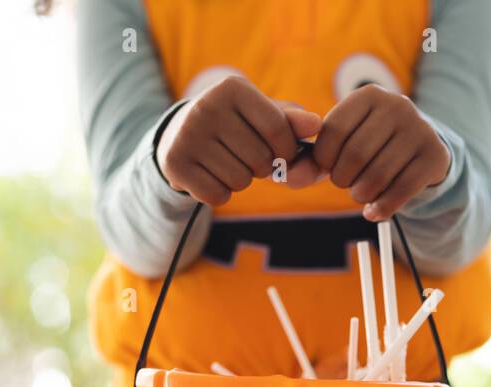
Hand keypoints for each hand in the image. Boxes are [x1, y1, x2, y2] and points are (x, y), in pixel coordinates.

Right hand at [156, 74, 321, 206]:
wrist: (181, 134)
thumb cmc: (237, 126)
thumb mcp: (265, 117)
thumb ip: (293, 123)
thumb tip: (316, 125)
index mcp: (233, 87)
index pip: (278, 130)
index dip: (287, 151)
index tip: (280, 152)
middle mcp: (207, 105)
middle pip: (260, 159)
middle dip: (261, 167)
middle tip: (243, 154)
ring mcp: (187, 134)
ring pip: (239, 181)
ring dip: (241, 181)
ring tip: (226, 162)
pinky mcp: (174, 163)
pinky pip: (217, 196)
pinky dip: (220, 194)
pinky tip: (210, 175)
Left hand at [310, 84, 450, 220]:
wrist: (420, 148)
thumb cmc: (373, 145)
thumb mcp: (346, 140)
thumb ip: (317, 156)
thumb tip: (292, 176)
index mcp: (368, 95)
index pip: (333, 131)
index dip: (324, 160)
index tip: (329, 168)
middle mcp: (396, 105)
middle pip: (356, 155)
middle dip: (343, 179)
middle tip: (347, 184)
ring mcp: (419, 129)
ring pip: (378, 175)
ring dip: (361, 195)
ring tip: (361, 194)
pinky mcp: (434, 155)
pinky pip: (401, 191)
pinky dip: (382, 208)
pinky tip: (374, 212)